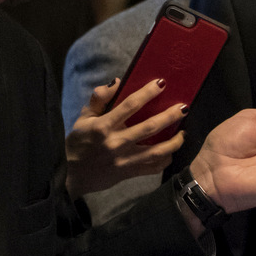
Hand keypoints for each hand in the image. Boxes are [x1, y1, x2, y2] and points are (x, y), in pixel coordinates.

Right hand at [65, 78, 186, 196]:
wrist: (71, 174)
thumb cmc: (78, 142)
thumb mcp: (84, 117)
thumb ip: (100, 99)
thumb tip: (117, 81)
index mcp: (103, 126)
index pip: (129, 105)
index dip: (147, 93)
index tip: (162, 83)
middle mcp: (115, 143)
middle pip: (149, 127)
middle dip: (169, 116)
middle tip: (184, 107)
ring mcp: (123, 160)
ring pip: (155, 151)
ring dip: (173, 142)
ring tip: (184, 132)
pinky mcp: (128, 173)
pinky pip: (152, 168)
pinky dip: (165, 160)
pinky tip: (172, 152)